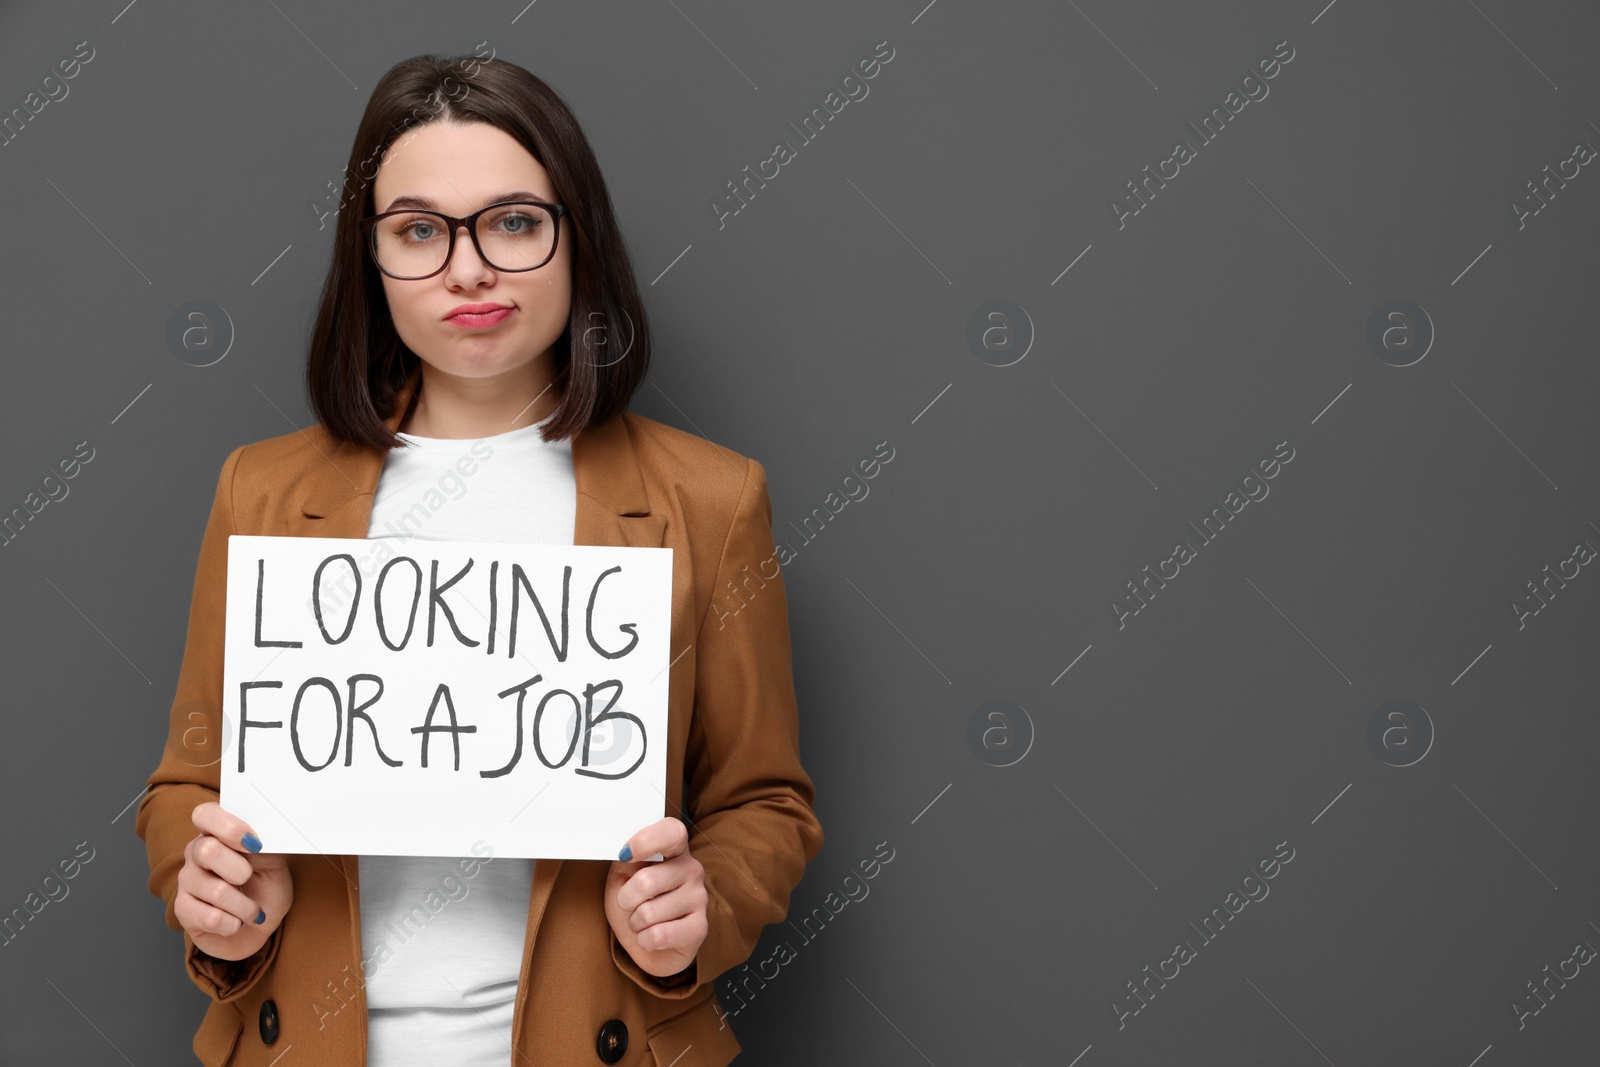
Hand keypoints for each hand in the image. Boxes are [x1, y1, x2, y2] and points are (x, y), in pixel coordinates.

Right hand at [174, 802, 293, 961]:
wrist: (258, 928)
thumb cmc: (265, 891)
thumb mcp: (275, 866)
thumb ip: (266, 850)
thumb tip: (255, 844)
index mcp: (218, 833)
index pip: (206, 814)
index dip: (229, 827)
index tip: (253, 844)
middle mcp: (196, 853)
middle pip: (207, 850)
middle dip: (239, 870)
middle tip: (250, 880)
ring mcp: (187, 881)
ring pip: (215, 891)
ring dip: (245, 906)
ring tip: (252, 911)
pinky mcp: (183, 910)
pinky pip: (209, 918)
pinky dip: (232, 924)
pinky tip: (235, 923)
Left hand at [604, 817, 706, 978]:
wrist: (645, 943)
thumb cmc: (634, 903)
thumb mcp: (622, 876)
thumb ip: (626, 860)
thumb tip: (624, 852)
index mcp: (674, 850)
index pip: (672, 832)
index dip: (647, 841)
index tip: (625, 855)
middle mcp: (692, 869)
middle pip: (646, 881)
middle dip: (626, 899)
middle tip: (629, 904)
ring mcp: (699, 897)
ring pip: (648, 913)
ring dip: (635, 923)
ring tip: (643, 922)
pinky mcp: (700, 928)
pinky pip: (658, 935)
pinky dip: (645, 940)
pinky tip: (653, 937)